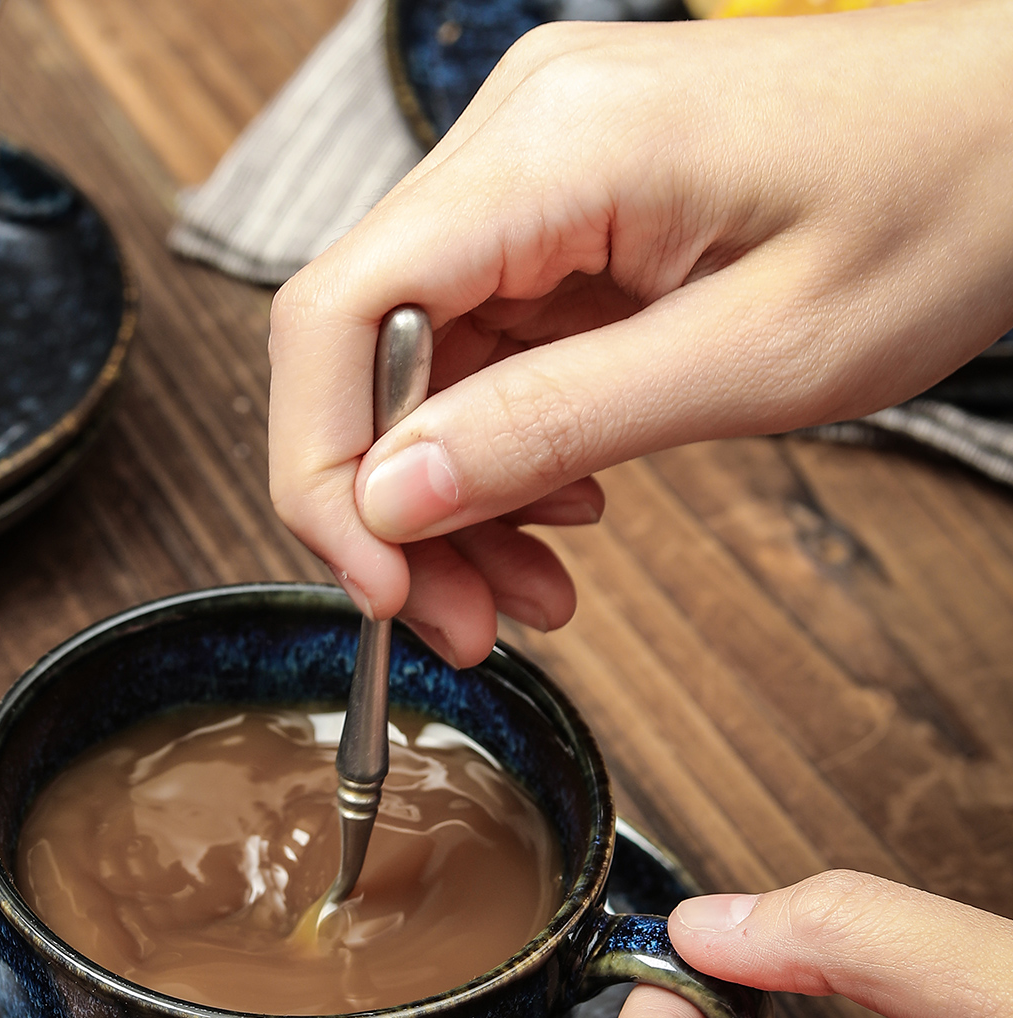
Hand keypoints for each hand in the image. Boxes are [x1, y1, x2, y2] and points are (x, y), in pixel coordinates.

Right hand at [268, 0, 1012, 663]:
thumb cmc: (948, 202)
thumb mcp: (754, 357)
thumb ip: (552, 428)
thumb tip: (389, 500)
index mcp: (554, 150)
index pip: (335, 314)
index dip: (323, 470)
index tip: (381, 584)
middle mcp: (517, 140)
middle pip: (364, 352)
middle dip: (397, 510)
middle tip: (462, 622)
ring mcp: (536, 171)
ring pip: (418, 367)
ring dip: (455, 499)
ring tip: (529, 593)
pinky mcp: (564, 209)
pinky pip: (485, 349)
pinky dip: (504, 451)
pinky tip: (563, 510)